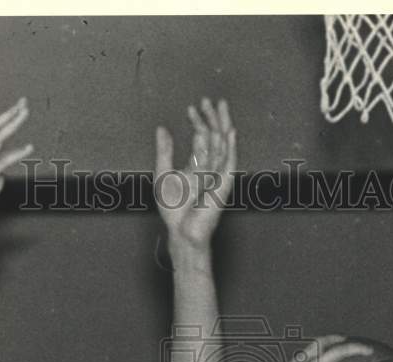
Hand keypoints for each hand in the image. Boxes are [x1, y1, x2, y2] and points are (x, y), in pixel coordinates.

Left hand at [155, 98, 235, 250]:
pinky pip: (229, 163)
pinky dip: (231, 147)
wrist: (182, 231)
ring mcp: (218, 176)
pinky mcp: (223, 185)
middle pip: (215, 137)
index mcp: (198, 166)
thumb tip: (162, 128)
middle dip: (213, 118)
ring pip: (222, 145)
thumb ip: (164, 152)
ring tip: (216, 105)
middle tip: (207, 100)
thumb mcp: (163, 175)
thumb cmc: (174, 211)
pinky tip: (230, 131)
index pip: (202, 138)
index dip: (198, 122)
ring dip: (220, 125)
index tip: (191, 108)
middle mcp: (211, 168)